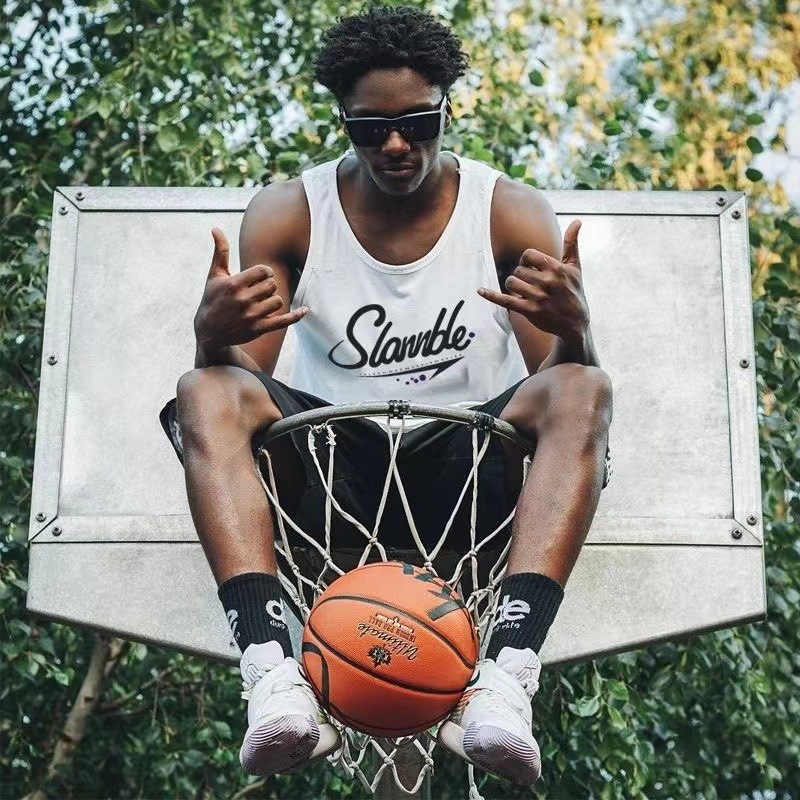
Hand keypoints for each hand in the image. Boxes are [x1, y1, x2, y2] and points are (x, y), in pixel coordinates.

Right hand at [193, 228, 307, 347]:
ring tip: (262, 301)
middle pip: (272, 285)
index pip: (264, 271)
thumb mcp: (214, 275)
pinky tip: (305, 310)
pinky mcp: (258, 329)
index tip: (260, 277)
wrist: (209, 331)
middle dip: (269, 285)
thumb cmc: (212, 299)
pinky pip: (283, 321)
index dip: (266, 272)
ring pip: (278, 301)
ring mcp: (252, 316)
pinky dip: (296, 316)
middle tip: (259, 290)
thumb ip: (220, 252)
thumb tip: (216, 228)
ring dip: (273, 299)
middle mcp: (243, 300)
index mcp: (234, 284)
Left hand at [478, 219, 589, 340]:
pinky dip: (491, 295)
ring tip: (522, 290)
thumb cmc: (574, 291)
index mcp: (556, 268)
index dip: (525, 260)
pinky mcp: (530, 311)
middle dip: (521, 275)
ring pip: (511, 283)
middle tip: (530, 283)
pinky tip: (479, 290)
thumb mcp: (575, 267)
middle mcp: (548, 282)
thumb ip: (572, 243)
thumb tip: (577, 220)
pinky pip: (505, 300)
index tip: (531, 267)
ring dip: (513, 285)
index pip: (528, 255)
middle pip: (518, 270)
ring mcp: (538, 297)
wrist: (575, 323)